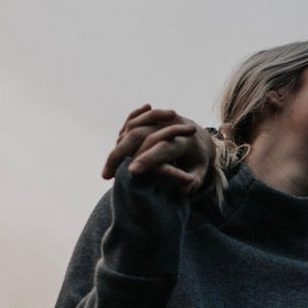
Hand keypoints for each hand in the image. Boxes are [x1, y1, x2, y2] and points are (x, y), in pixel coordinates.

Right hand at [101, 105, 215, 196]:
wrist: (199, 135)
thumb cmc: (198, 159)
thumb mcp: (201, 171)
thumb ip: (195, 182)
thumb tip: (182, 190)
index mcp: (186, 140)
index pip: (163, 148)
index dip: (148, 158)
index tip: (132, 172)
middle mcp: (171, 124)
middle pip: (140, 134)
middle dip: (121, 154)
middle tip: (106, 175)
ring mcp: (160, 118)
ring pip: (133, 126)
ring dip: (117, 144)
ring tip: (107, 166)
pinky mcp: (152, 116)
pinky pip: (134, 118)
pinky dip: (120, 132)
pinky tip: (116, 142)